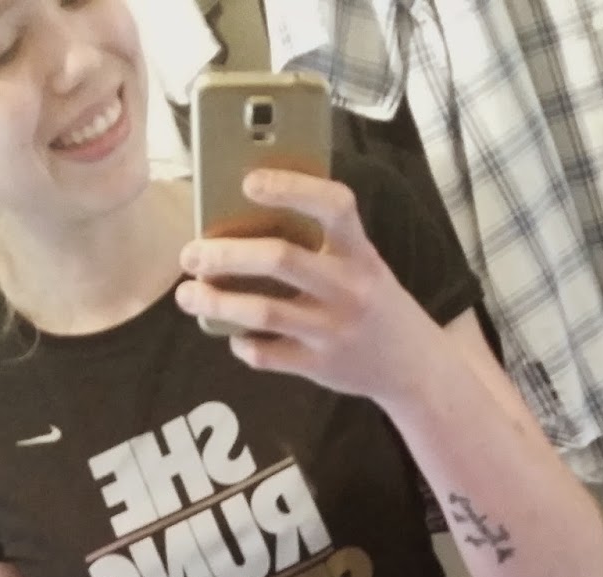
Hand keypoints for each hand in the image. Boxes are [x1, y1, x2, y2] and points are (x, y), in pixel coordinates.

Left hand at [174, 169, 434, 407]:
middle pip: (280, 259)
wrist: (414, 367)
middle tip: (191, 253)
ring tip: (188, 295)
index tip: (248, 182)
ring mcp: (334, 331)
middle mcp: (349, 290)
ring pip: (263, 312)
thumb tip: (251, 214)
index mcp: (361, 254)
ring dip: (216, 303)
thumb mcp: (365, 264)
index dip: (291, 188)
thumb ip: (324, 242)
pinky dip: (242, 344)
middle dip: (226, 254)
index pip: (334, 206)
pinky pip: (268, 355)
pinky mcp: (320, 367)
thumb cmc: (375, 302)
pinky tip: (232, 334)